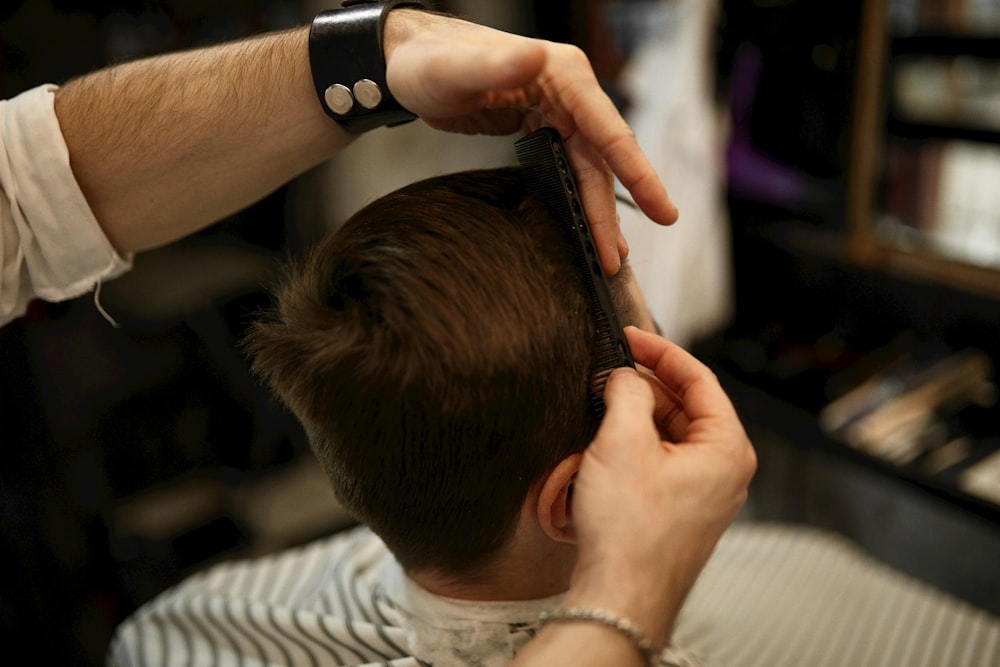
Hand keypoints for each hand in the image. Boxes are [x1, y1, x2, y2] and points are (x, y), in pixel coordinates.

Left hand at [383, 10, 677, 273]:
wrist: (406, 62)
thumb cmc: (426, 62)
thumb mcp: (455, 69)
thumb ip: (495, 66)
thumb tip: (536, 58)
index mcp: (563, 74)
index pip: (609, 129)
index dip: (637, 172)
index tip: (662, 209)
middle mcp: (569, 91)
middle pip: (602, 159)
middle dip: (611, 210)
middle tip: (617, 258)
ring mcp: (557, 109)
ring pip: (587, 168)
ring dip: (597, 212)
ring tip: (608, 257)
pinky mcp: (541, 125)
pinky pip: (570, 166)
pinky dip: (579, 197)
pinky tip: (586, 226)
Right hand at [567, 326, 756, 646]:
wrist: (620, 594)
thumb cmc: (631, 531)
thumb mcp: (623, 442)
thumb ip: (628, 392)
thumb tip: (624, 375)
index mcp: (727, 449)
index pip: (700, 379)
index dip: (661, 352)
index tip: (630, 337)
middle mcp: (724, 471)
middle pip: (686, 406)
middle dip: (646, 385)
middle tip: (610, 370)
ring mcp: (703, 493)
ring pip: (671, 434)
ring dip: (637, 416)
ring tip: (602, 406)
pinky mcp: (679, 510)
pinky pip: (661, 461)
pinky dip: (636, 444)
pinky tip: (606, 443)